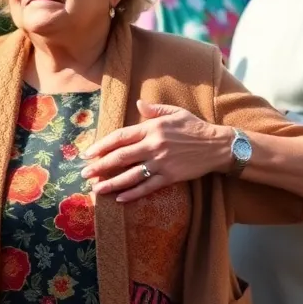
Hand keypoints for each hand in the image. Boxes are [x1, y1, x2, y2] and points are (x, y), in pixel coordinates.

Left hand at [79, 102, 231, 201]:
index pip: (120, 137)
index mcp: (152, 128)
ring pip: (131, 175)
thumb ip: (154, 110)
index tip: (88, 153)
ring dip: (111, 183)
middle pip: (120, 157)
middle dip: (100, 166)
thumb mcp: (175, 112)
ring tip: (96, 189)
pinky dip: (133, 193)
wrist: (217, 145)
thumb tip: (137, 104)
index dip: (102, 145)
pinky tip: (120, 198)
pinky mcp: (170, 177)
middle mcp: (153, 145)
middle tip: (84, 173)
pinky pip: (147, 187)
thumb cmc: (194, 127)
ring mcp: (161, 163)